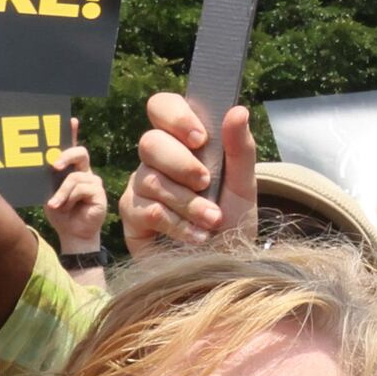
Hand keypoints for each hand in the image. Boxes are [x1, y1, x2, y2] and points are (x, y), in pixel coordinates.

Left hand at [44, 140, 109, 260]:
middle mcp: (84, 173)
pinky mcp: (99, 193)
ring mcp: (93, 182)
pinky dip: (69, 198)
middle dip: (66, 155)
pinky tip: (64, 207)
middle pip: (81, 153)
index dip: (72, 133)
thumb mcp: (48, 193)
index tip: (70, 120)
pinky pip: (81, 188)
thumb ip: (48, 179)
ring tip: (54, 205)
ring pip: (75, 177)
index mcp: (72, 169)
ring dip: (61, 192)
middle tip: (53, 165)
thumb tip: (37, 165)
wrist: (72, 234)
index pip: (72, 147)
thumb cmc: (59, 212)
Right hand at [128, 89, 249, 253]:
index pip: (162, 107)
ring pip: (150, 179)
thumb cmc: (232, 222)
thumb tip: (238, 110)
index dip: (176, 117)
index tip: (201, 139)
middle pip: (150, 142)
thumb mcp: (244, 185)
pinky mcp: (132, 216)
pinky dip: (177, 224)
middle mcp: (157, 160)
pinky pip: (147, 210)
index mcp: (183, 142)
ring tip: (213, 220)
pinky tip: (198, 236)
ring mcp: (141, 187)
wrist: (223, 268)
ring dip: (188, 202)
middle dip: (182, 164)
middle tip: (207, 182)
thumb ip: (240, 148)